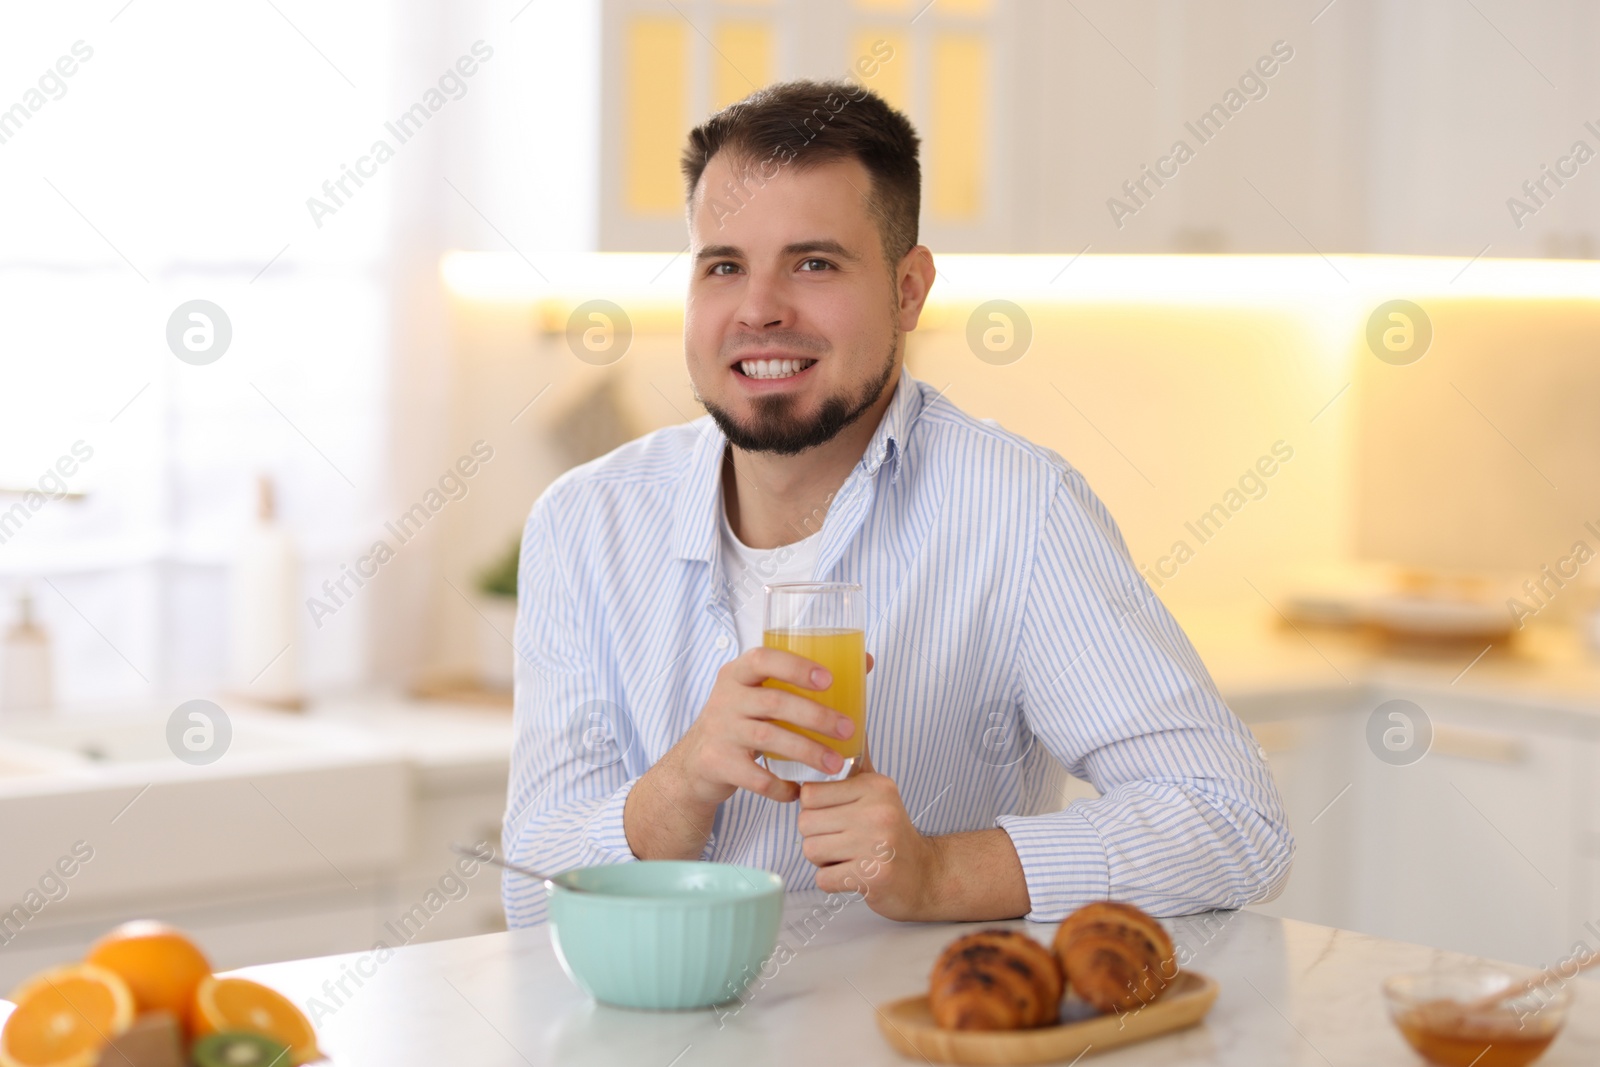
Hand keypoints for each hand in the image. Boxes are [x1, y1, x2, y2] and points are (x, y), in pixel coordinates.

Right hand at [655, 650, 874, 810]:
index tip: (829, 680)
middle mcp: (725, 698)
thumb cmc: (742, 721)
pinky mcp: (717, 763)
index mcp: (738, 674)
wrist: (695, 763)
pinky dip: (781, 786)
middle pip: (774, 702)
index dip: (796, 667)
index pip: (762, 659)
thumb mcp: (760, 693)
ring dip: (808, 752)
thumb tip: (864, 661)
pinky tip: (799, 789)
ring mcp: (720, 731)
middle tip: (848, 729)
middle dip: (816, 716)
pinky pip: (756, 777)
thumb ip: (802, 679)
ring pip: (769, 739)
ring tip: (836, 765)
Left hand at [796, 745, 942, 920]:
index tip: (834, 815)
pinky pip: (823, 878)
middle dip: (816, 836)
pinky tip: (853, 874)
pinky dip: (832, 881)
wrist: (925, 874)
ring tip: (847, 856)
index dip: (814, 808)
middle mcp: (877, 811)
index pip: (810, 792)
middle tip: (842, 840)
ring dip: (823, 860)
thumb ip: (858, 762)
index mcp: (875, 786)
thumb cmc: (893, 832)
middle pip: (806, 822)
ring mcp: (877, 845)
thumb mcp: (879, 791)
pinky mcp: (874, 876)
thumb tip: (851, 725)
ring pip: (811, 850)